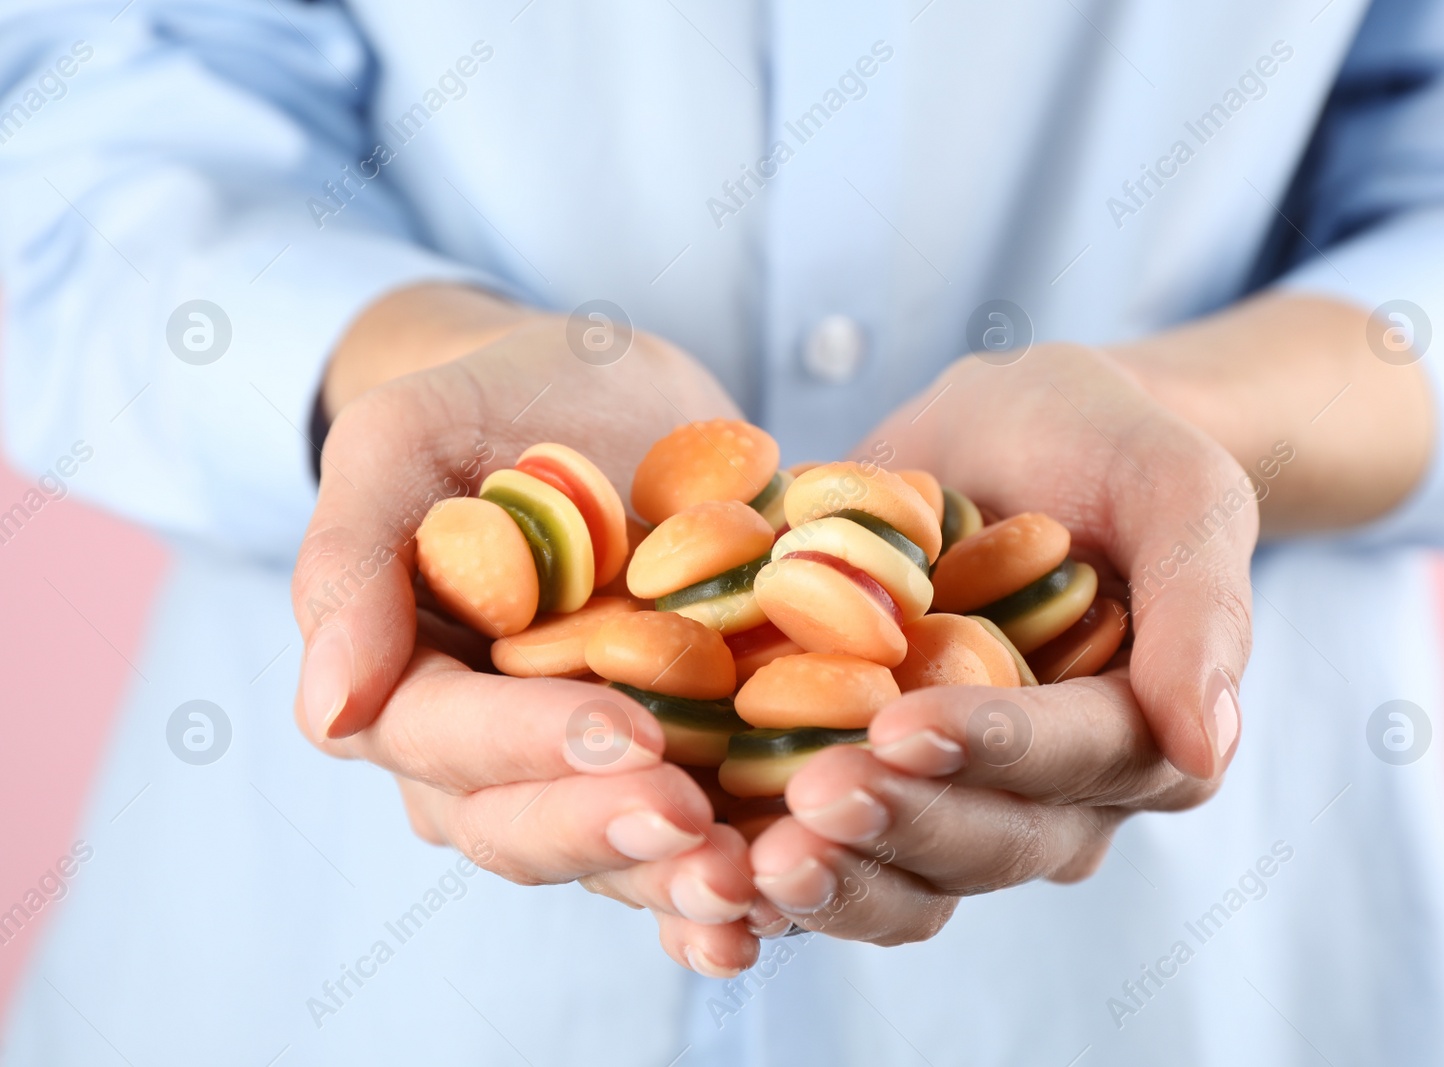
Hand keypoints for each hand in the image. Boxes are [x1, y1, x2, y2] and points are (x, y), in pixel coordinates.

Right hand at [290, 286, 761, 975]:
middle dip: (606, 830)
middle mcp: (477, 754)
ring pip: (605, 856)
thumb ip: (351, 557)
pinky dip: (730, 873)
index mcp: (400, 683)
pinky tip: (787, 894)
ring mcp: (574, 773)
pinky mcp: (667, 771)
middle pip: (518, 825)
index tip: (627, 732)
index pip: (442, 737)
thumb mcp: (406, 437)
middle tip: (697, 824)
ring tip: (753, 884)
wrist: (611, 399)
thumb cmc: (497, 403)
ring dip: (672, 879)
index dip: (527, 743)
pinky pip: (686, 842)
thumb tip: (329, 706)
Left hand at [745, 343, 1255, 943]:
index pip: (1076, 760)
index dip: (994, 751)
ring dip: (835, 875)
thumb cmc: (1103, 446)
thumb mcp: (1177, 489)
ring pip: (909, 877)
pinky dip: (777, 874)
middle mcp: (1055, 795)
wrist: (1011, 437)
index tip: (904, 726)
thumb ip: (1204, 606)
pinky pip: (835, 857)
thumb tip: (1209, 743)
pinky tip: (707, 869)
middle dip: (899, 823)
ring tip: (751, 857)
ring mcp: (961, 801)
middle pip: (987, 841)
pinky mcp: (877, 790)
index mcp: (1140, 734)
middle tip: (808, 797)